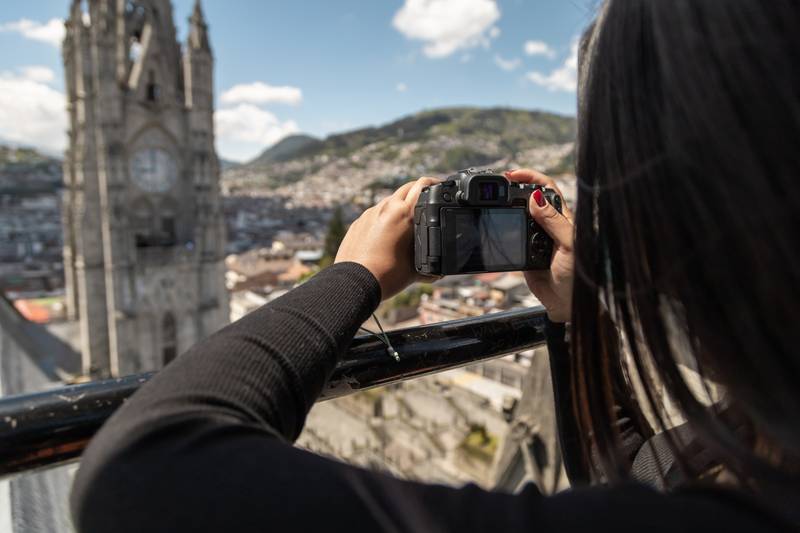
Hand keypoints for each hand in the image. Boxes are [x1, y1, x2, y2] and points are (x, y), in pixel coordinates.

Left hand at [335, 177, 439, 299]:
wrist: (354, 283)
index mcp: (404, 213)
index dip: (435, 183)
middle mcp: (386, 208)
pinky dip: (384, 217)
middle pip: (406, 188)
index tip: (440, 186)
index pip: (423, 185)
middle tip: (427, 198)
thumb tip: (439, 273)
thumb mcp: (416, 270)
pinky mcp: (358, 223)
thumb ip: (431, 267)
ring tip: (407, 220)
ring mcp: (370, 214)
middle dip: (418, 190)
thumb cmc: (387, 276)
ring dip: (400, 205)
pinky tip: (387, 233)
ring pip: (389, 200)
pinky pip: (375, 213)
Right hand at [506, 169, 574, 322]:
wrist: (567, 303)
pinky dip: (503, 228)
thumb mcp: (568, 244)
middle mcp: (549, 225)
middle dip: (514, 188)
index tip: (512, 175)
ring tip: (493, 201)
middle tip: (497, 186)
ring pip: (518, 216)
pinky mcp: (524, 253)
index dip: (531, 177)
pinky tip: (497, 225)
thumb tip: (535, 198)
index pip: (547, 189)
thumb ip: (553, 221)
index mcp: (563, 218)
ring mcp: (535, 238)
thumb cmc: (578, 276)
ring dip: (507, 207)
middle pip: (529, 198)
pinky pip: (512, 236)